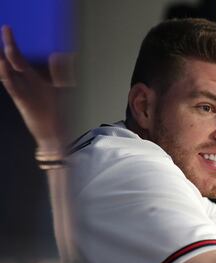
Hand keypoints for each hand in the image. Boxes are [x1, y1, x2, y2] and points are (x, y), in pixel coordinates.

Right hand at [0, 25, 74, 150]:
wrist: (58, 134)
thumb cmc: (61, 113)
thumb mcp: (64, 89)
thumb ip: (61, 72)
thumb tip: (60, 53)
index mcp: (34, 80)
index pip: (20, 59)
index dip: (14, 45)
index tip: (8, 29)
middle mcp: (26, 84)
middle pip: (13, 61)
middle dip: (8, 46)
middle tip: (6, 29)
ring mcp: (23, 92)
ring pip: (8, 73)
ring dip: (4, 60)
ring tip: (1, 47)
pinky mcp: (23, 101)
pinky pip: (13, 86)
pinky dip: (7, 76)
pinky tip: (4, 65)